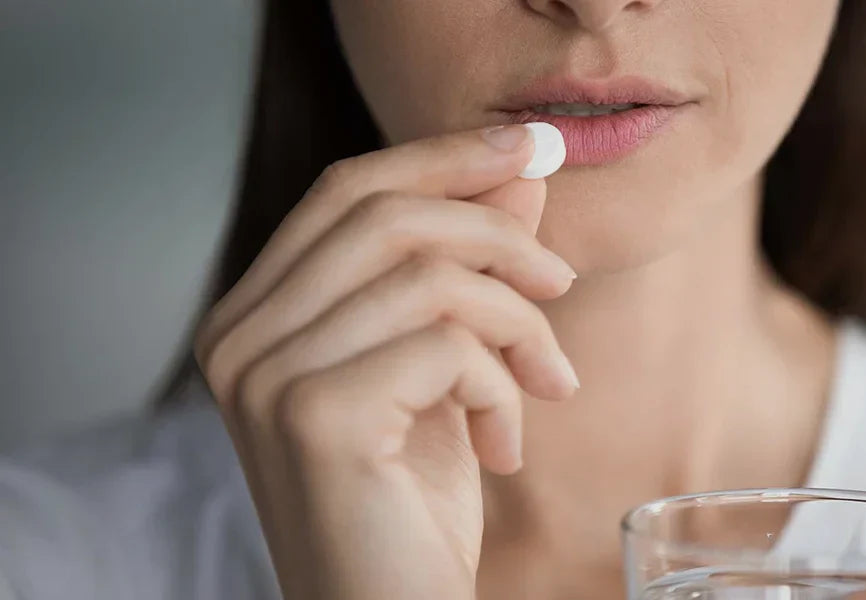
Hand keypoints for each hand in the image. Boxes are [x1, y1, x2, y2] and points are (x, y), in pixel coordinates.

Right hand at [194, 125, 577, 599]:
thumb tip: (517, 172)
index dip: (447, 156)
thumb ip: (467, 267)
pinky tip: (503, 448)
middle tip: (561, 281)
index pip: (349, 189)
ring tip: (544, 385)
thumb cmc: (413, 507)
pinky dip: (502, 386)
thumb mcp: (447, 366)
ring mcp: (266, 374)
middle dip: (498, 235)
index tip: (533, 147)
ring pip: (431, 276)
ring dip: (518, 326)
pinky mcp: (314, 414)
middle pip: (386, 213)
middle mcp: (239, 336)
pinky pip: (447, 343)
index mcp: (256, 315)